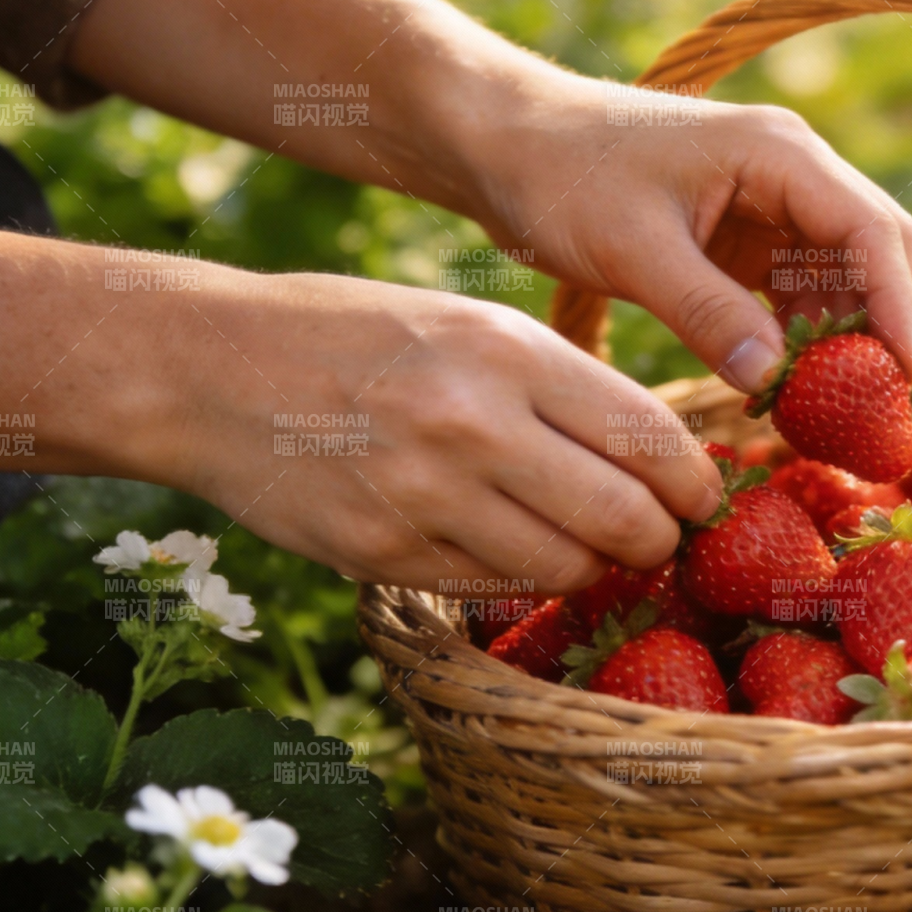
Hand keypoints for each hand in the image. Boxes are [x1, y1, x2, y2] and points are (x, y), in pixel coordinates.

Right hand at [0, 236, 721, 593]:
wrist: (211, 368)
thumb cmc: (362, 335)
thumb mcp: (471, 323)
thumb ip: (564, 385)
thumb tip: (660, 457)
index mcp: (507, 353)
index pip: (649, 440)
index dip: (695, 484)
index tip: (701, 496)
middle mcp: (473, 428)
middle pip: (627, 520)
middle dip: (661, 540)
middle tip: (659, 536)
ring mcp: (425, 500)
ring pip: (569, 569)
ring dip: (597, 567)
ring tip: (591, 545)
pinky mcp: (384, 557)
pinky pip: (497, 588)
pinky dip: (525, 577)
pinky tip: (516, 547)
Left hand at [70, 0, 911, 392]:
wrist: (505, 143)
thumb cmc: (562, 177)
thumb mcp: (632, 249)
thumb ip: (707, 312)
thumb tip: (772, 379)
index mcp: (779, 153)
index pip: (872, 229)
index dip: (896, 305)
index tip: (900, 376)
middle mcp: (792, 170)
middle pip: (879, 250)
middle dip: (888, 324)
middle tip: (879, 406)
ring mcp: (772, 202)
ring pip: (846, 274)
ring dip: (848, 336)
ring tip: (837, 409)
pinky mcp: (745, 234)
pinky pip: (800, 290)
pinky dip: (805, 336)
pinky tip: (788, 386)